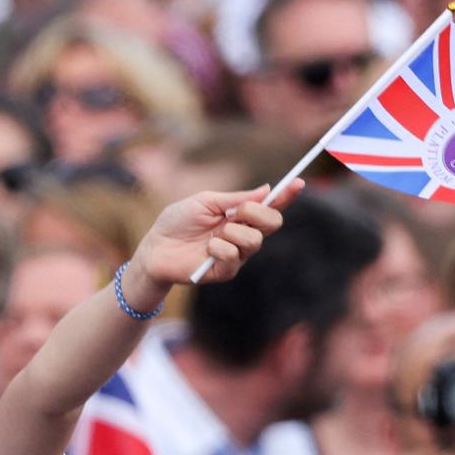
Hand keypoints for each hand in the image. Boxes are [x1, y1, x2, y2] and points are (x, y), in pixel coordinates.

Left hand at [130, 181, 301, 292]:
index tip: (299, 182)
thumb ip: (235, 199)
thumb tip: (266, 190)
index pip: (270, 206)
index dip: (286, 196)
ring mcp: (237, 254)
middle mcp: (243, 234)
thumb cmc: (177, 222)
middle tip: (236, 213)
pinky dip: (219, 248)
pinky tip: (206, 249)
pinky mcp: (226, 271)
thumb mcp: (205, 202)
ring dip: (232, 232)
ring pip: (255, 240)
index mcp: (239, 215)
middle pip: (273, 223)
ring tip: (211, 235)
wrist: (155, 248)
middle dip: (258, 213)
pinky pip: (235, 256)